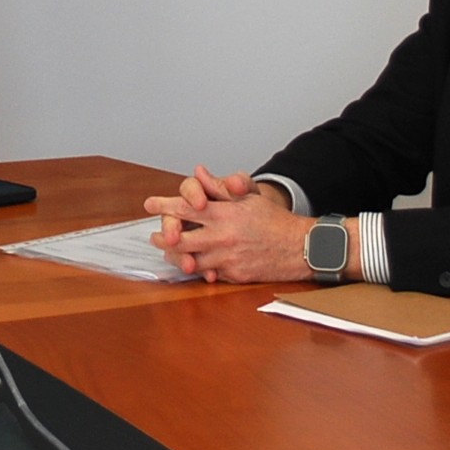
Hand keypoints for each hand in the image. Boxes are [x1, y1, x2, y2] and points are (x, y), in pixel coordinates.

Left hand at [142, 166, 315, 283]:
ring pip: (190, 261)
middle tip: (155, 237)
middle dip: (163, 238)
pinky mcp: (233, 276)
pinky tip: (194, 265)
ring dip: (177, 257)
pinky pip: (209, 274)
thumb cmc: (275, 220)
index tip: (150, 204)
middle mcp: (220, 237)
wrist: (299, 247)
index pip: (183, 209)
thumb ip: (220, 187)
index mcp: (223, 215)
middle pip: (179, 240)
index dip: (163, 206)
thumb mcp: (249, 197)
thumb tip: (199, 172)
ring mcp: (226, 259)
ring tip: (171, 253)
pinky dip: (199, 269)